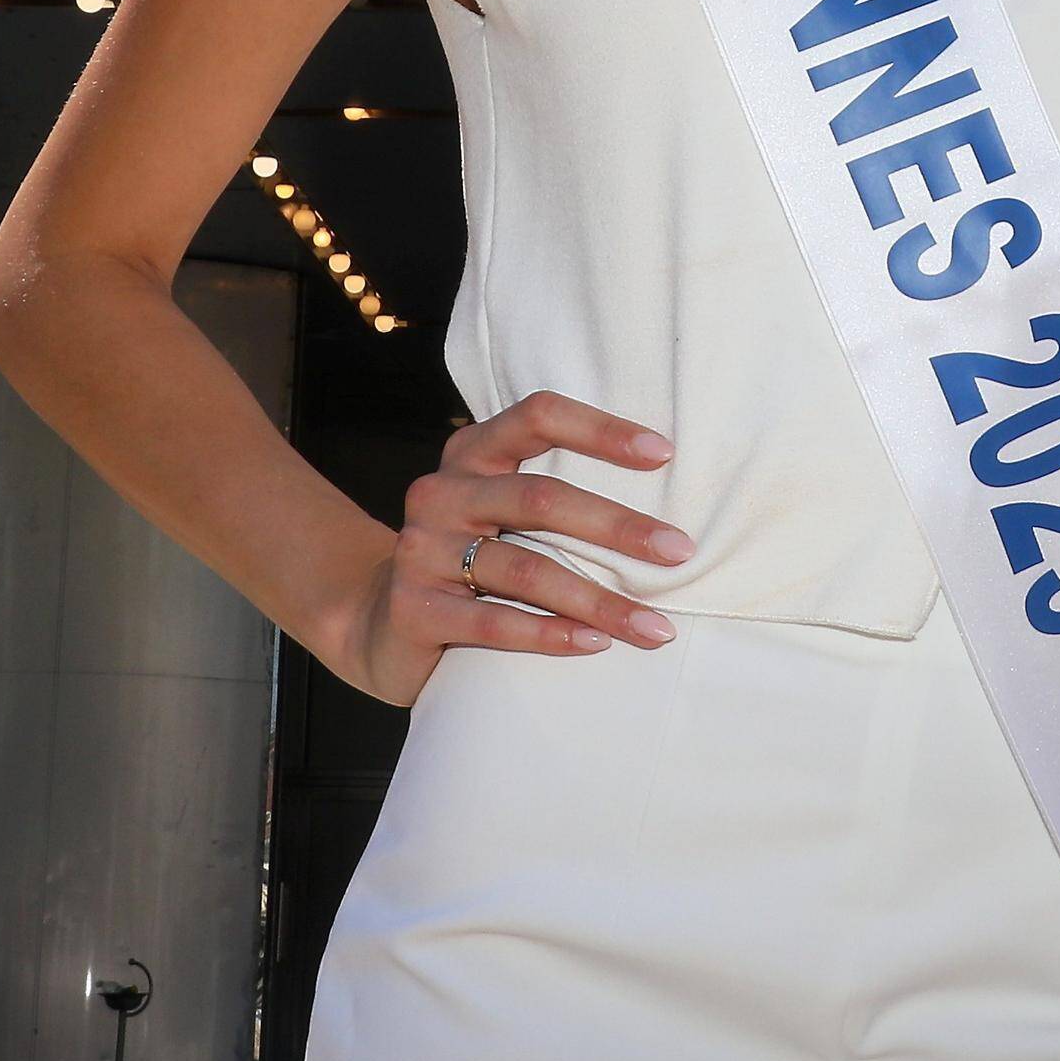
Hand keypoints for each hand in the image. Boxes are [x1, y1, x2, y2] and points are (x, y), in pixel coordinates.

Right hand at [340, 391, 688, 707]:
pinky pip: (493, 620)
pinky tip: (594, 644)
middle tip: (679, 552)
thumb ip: (553, 498)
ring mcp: (421, 550)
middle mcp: (442, 492)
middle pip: (541, 498)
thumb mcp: (499, 513)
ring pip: (525, 568)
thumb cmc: (469, 561)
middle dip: (618, 527)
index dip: (601, 430)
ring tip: (654, 627)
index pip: (538, 416)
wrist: (380, 622)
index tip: (665, 453)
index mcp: (472, 454)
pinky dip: (550, 634)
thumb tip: (660, 516)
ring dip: (598, 600)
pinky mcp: (413, 609)